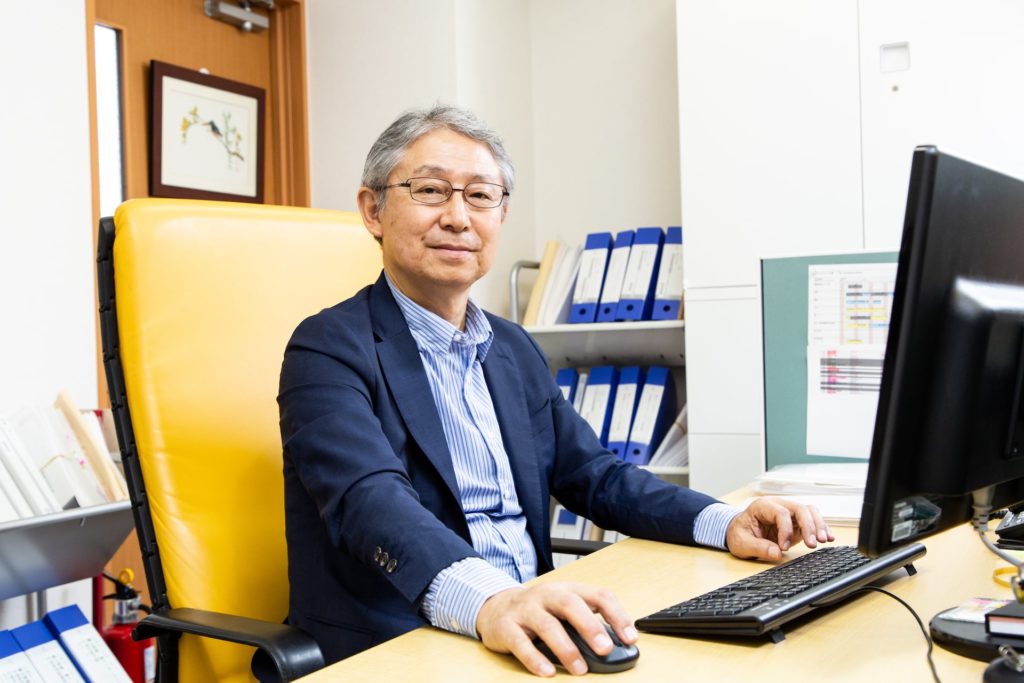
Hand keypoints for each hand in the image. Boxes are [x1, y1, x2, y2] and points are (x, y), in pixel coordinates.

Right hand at [476, 581, 636, 676]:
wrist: (495, 607)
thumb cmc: (538, 611)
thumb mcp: (562, 609)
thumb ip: (585, 622)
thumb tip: (615, 646)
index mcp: (567, 590)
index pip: (597, 595)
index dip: (617, 615)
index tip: (630, 638)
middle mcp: (547, 595)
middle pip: (570, 604)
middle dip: (590, 626)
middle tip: (605, 648)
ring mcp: (525, 610)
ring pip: (547, 625)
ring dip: (566, 648)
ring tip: (579, 668)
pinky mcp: (506, 627)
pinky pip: (520, 643)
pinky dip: (535, 658)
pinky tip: (547, 671)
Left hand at [726, 497, 833, 560]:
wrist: (739, 532)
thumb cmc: (739, 533)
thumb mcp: (741, 543)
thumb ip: (758, 547)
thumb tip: (776, 553)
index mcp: (763, 506)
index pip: (780, 513)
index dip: (785, 530)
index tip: (784, 547)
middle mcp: (778, 506)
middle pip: (800, 508)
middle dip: (809, 525)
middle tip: (813, 543)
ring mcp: (789, 513)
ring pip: (810, 512)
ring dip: (819, 525)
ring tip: (823, 541)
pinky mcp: (796, 523)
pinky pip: (812, 521)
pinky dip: (822, 528)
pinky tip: (829, 538)